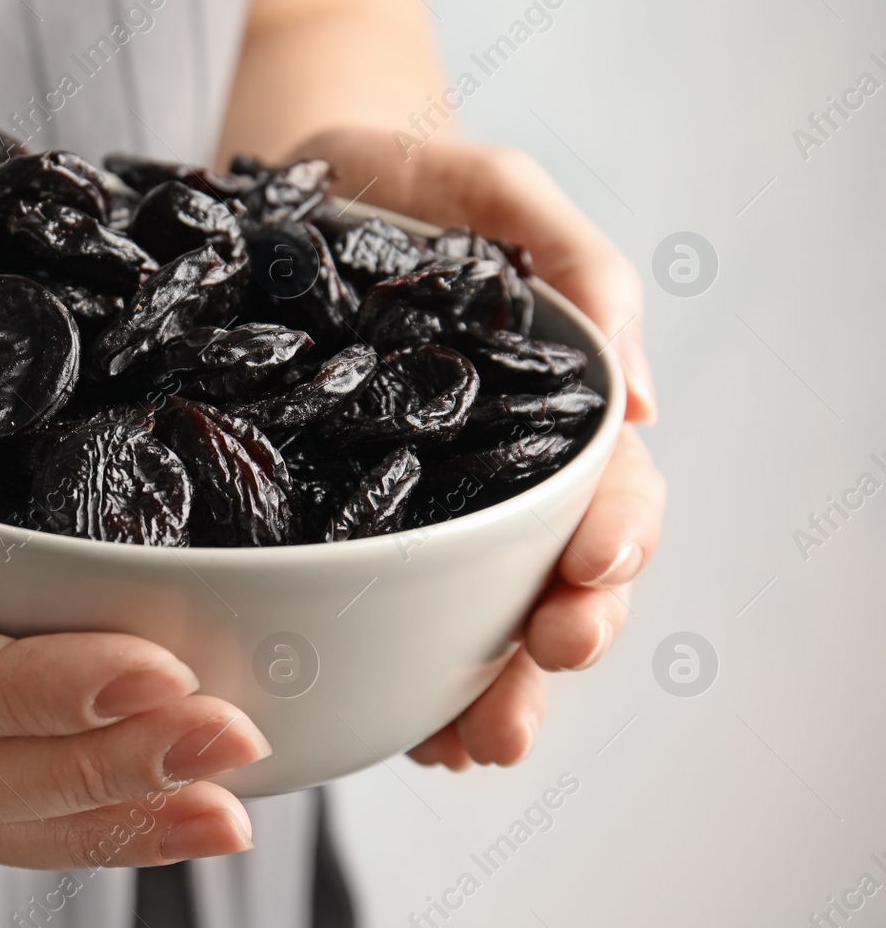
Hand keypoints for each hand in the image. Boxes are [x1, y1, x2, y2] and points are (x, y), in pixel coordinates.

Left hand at [293, 126, 667, 768]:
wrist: (284, 184)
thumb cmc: (406, 182)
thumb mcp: (494, 191)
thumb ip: (573, 262)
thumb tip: (644, 396)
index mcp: (546, 414)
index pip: (608, 494)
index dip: (614, 542)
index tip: (591, 574)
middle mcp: (493, 476)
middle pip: (553, 582)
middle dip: (553, 646)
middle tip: (527, 698)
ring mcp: (420, 508)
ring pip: (475, 619)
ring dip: (484, 692)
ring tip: (470, 745)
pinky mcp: (339, 524)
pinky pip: (378, 612)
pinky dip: (401, 676)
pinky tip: (398, 726)